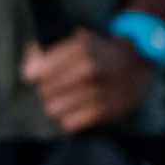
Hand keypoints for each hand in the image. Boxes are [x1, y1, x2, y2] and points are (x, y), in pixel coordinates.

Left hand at [24, 32, 156, 131]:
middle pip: (44, 91)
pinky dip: (70, 118)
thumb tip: (27, 74)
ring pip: (53, 109)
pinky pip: (69, 123)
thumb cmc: (97, 51)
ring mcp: (100, 91)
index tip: (40, 73)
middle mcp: (90, 69)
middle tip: (61, 84)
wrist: (136, 64)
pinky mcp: (106, 111)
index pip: (38, 71)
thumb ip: (41, 51)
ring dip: (57, 105)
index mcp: (81, 47)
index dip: (36, 73)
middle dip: (48, 89)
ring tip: (68, 97)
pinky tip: (78, 108)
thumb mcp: (72, 40)